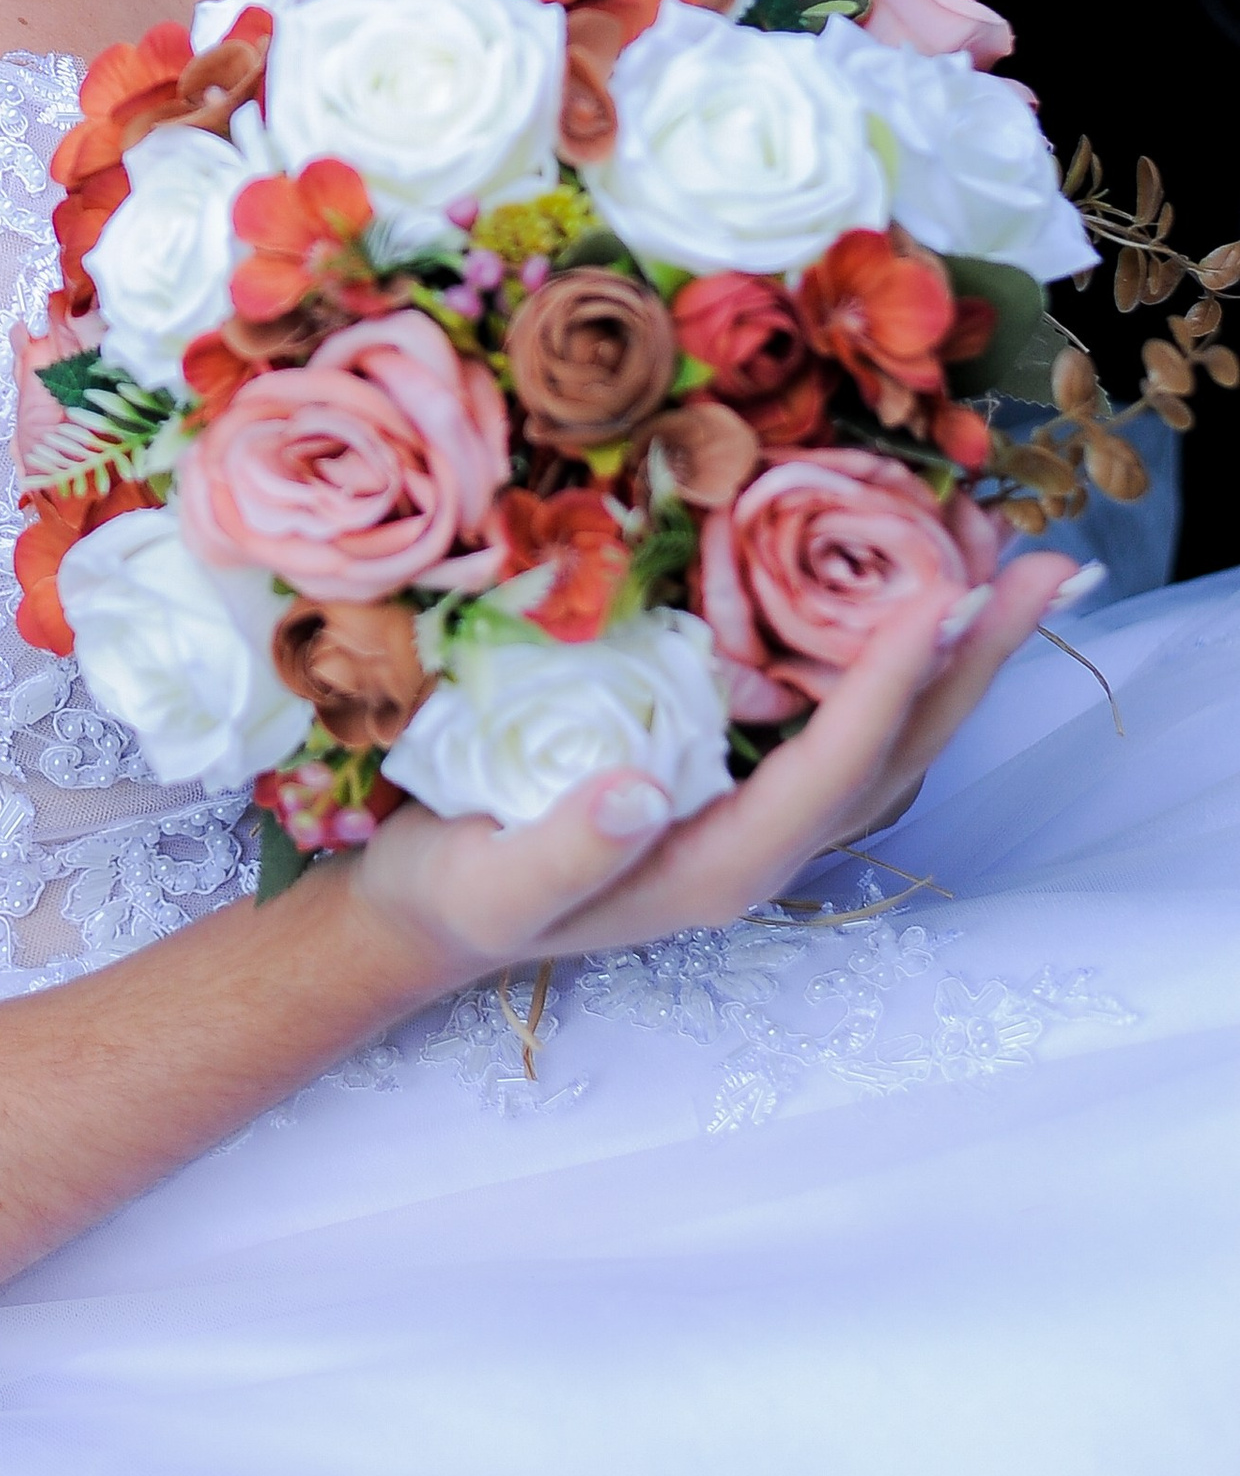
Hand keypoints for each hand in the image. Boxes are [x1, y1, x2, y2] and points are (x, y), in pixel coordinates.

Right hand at [344, 548, 1081, 984]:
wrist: (432, 914)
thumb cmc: (460, 889)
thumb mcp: (491, 881)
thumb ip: (564, 852)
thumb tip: (636, 793)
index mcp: (720, 866)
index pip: (832, 770)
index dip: (889, 686)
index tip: (939, 598)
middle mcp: (765, 843)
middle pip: (899, 752)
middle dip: (974, 661)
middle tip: (1044, 565)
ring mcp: (761, 812)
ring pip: (889, 734)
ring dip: (956, 654)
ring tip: (1009, 561)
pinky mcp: (741, 776)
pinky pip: (846, 716)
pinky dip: (896, 654)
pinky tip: (910, 595)